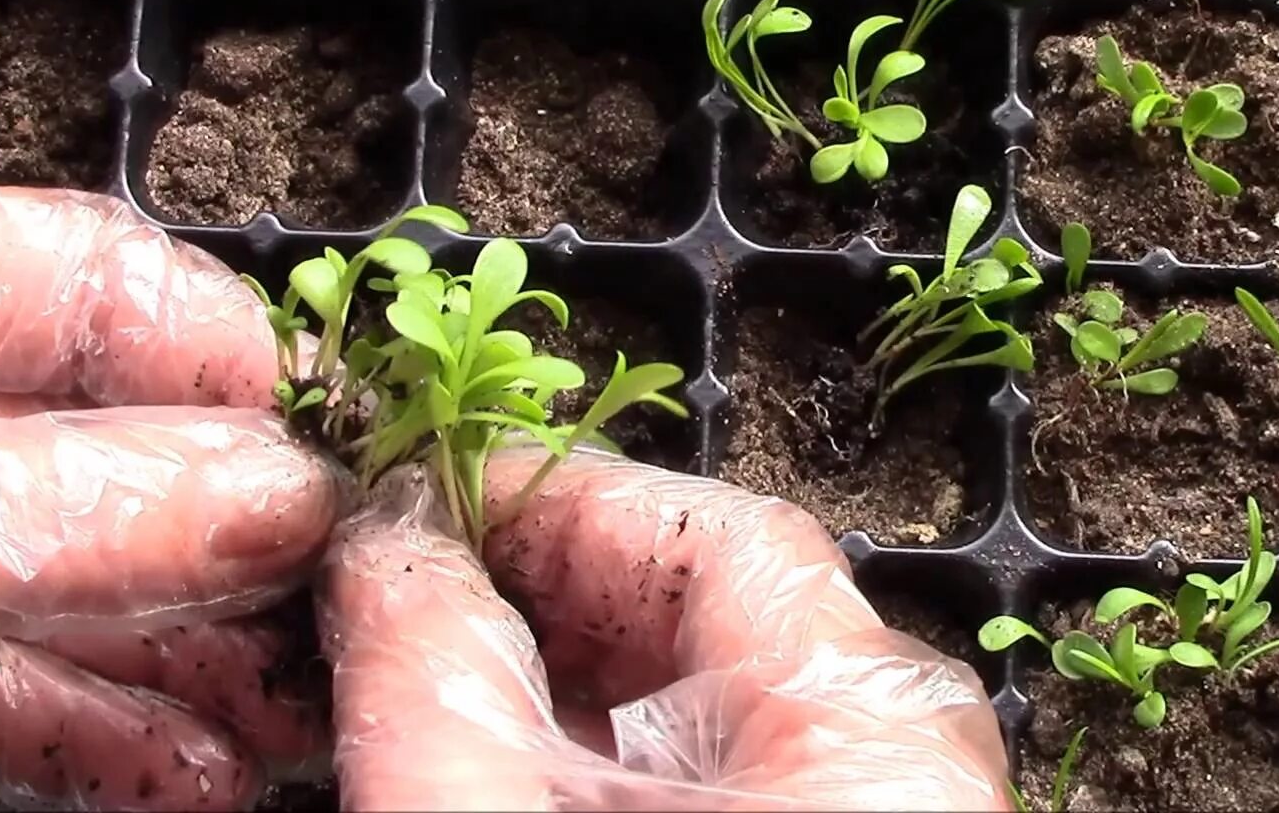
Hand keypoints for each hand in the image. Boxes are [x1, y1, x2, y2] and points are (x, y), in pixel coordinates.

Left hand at [0, 171, 340, 809]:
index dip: (241, 361)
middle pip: (121, 447)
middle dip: (247, 542)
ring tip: (299, 713)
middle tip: (345, 611)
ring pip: (77, 578)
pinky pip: (5, 684)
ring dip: (201, 655)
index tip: (348, 454)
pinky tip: (198, 771)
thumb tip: (289, 494)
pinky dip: (106, 731)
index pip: (107, 280)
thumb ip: (85, 510)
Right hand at [320, 448, 1011, 810]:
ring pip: (697, 699)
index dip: (552, 499)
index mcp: (870, 720)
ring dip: (555, 673)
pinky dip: (598, 752)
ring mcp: (860, 809)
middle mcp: (893, 756)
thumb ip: (433, 678)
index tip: (424, 496)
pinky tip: (505, 760)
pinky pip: (705, 770)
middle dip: (540, 586)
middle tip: (402, 586)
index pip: (717, 535)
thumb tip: (384, 543)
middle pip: (709, 607)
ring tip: (427, 671)